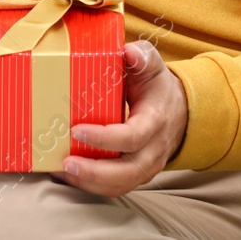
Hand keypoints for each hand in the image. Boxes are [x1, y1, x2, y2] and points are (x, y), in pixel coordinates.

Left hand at [59, 40, 186, 196]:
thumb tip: (128, 52)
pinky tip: (67, 175)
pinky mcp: (136, 175)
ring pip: (119, 186)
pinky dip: (90, 186)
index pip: (131, 137)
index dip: (104, 138)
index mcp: (154, 121)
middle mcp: (153, 150)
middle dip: (94, 172)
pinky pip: (114, 188)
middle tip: (66, 162)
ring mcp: (145, 166)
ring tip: (61, 171)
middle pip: (125, 172)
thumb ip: (142, 56)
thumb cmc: (158, 87)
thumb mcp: (153, 66)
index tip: (77, 130)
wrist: (179, 111)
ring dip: (89, 183)